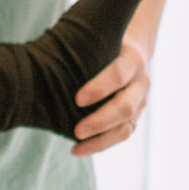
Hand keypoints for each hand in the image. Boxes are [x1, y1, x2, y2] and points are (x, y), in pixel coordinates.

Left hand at [72, 36, 150, 155]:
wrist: (131, 52)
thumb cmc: (105, 44)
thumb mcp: (100, 39)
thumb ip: (83, 45)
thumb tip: (47, 53)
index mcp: (132, 59)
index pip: (119, 74)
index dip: (100, 88)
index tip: (77, 99)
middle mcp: (141, 84)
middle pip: (125, 107)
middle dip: (100, 121)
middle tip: (77, 131)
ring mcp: (140, 104)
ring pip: (126, 128)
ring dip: (101, 140)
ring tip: (76, 148)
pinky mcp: (134, 118)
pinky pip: (121, 136)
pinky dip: (100, 145)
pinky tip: (78, 149)